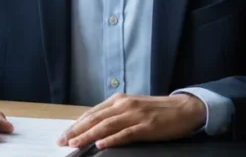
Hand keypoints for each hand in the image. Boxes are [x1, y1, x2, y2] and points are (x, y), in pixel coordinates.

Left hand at [57, 93, 205, 149]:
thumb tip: (94, 128)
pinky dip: (112, 139)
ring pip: (106, 126)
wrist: (184, 109)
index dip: (76, 124)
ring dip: (88, 135)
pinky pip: (126, 134)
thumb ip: (114, 115)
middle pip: (95, 119)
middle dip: (76, 131)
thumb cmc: (157, 110)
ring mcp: (135, 115)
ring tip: (75, 144)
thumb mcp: (132, 108)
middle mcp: (124, 105)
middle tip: (62, 141)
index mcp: (119, 100)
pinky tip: (100, 144)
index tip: (63, 135)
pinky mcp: (146, 126)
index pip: (92, 113)